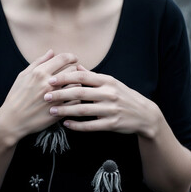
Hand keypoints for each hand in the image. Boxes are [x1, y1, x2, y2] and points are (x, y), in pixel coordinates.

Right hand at [0, 50, 79, 140]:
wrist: (12, 120)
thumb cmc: (16, 97)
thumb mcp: (23, 76)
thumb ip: (38, 62)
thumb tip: (52, 52)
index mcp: (39, 73)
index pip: (63, 58)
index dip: (71, 57)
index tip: (74, 59)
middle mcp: (48, 84)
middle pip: (72, 70)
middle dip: (73, 70)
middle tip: (72, 74)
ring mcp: (55, 98)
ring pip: (76, 85)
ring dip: (76, 85)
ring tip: (71, 87)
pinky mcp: (59, 110)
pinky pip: (76, 101)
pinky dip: (75, 99)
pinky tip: (70, 99)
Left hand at [43, 65, 161, 136]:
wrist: (144, 114)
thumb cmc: (123, 96)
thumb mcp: (111, 83)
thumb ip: (93, 76)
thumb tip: (75, 65)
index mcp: (107, 81)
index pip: (83, 76)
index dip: (65, 77)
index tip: (50, 79)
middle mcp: (109, 94)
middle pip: (80, 92)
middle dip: (61, 94)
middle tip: (46, 96)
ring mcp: (111, 109)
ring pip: (83, 110)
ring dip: (65, 110)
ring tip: (52, 111)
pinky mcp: (112, 124)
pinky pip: (91, 125)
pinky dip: (77, 125)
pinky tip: (66, 124)